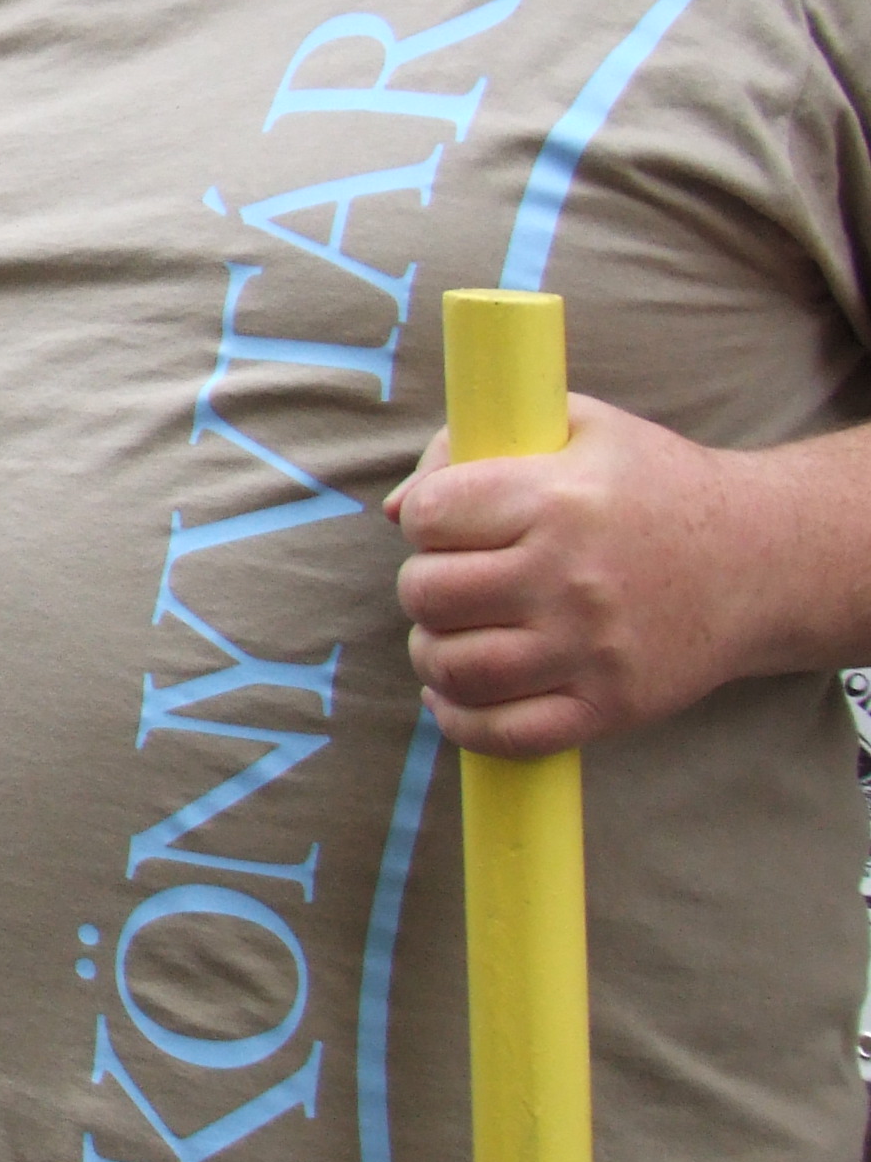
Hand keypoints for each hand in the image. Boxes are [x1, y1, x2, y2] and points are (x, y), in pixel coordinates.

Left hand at [392, 393, 749, 756]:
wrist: (763, 560)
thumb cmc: (655, 486)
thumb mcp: (576, 428)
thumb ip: (474, 447)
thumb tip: (398, 511)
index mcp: (557, 500)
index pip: (431, 517)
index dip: (425, 521)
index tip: (450, 527)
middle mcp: (570, 577)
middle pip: (428, 593)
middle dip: (422, 587)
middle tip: (453, 584)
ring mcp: (590, 649)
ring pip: (454, 666)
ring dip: (432, 653)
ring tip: (452, 635)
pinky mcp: (610, 706)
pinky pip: (504, 733)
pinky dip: (460, 721)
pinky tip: (455, 696)